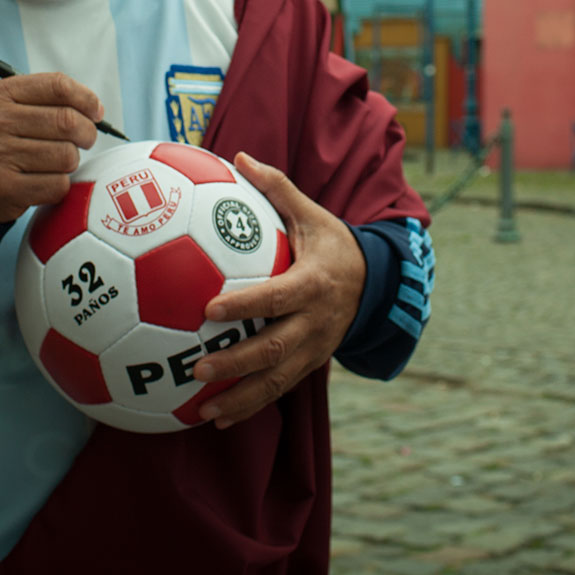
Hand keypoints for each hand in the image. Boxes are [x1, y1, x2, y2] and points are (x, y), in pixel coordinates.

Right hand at [0, 73, 101, 222]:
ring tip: (54, 162)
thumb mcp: (0, 105)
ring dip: (70, 162)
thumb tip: (93, 108)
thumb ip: (41, 98)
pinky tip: (43, 181)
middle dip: (87, 133)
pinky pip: (57, 185)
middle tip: (84, 140)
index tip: (96, 111)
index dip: (86, 98)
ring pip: (66, 156)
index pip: (57, 86)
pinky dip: (59, 185)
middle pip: (68, 122)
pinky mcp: (5, 189)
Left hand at [190, 152, 365, 428]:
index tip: (209, 308)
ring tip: (202, 413)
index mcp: (314, 284)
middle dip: (237, 363)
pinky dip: (250, 406)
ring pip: (277, 381)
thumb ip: (276, 189)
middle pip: (275, 349)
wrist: (377, 285)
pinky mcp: (311, 365)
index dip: (245, 304)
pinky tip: (216, 418)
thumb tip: (239, 156)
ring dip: (240, 399)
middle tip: (197, 368)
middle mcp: (316, 322)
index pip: (277, 297)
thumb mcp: (312, 215)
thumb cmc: (332, 244)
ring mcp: (315, 349)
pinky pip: (278, 389)